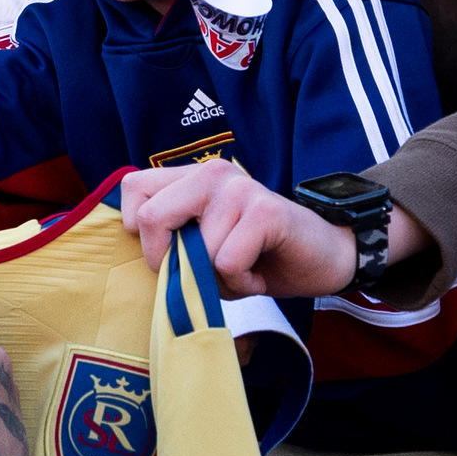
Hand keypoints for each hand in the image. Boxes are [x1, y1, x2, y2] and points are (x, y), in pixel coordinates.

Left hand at [120, 161, 356, 299]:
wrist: (323, 256)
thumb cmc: (257, 255)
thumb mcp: (205, 244)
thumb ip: (174, 238)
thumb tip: (144, 258)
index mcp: (192, 177)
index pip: (133, 189)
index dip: (140, 234)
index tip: (169, 254)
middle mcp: (212, 173)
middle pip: (151, 218)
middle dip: (168, 262)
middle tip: (200, 273)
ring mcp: (239, 189)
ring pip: (196, 251)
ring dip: (217, 279)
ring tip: (243, 270)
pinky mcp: (264, 212)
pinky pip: (227, 262)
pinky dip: (242, 282)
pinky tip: (259, 273)